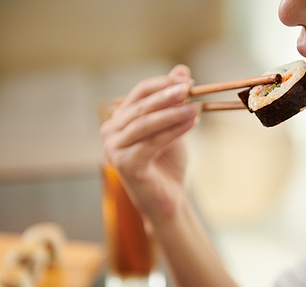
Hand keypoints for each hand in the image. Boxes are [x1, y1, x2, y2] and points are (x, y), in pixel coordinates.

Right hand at [100, 65, 199, 223]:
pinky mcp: (125, 165)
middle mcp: (110, 132)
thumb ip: (174, 101)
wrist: (169, 198)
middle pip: (141, 107)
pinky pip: (153, 142)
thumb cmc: (168, 163)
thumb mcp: (173, 126)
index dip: (163, 84)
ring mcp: (113, 149)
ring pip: (146, 124)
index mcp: (119, 120)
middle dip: (168, 96)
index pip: (139, 94)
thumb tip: (182, 70)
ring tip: (195, 107)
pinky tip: (193, 122)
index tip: (187, 80)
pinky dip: (174, 131)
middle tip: (190, 89)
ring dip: (173, 113)